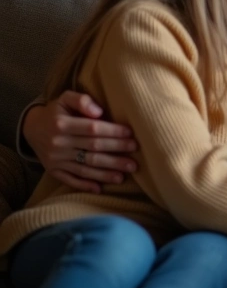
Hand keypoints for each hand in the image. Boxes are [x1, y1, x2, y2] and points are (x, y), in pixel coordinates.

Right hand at [23, 91, 137, 192]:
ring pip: (84, 167)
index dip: (113, 132)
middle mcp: (58, 143)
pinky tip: (100, 188)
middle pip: (92, 149)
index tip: (131, 135)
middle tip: (134, 159)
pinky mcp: (53, 170)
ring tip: (124, 175)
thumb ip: (82, 100)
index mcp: (62, 124)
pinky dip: (84, 185)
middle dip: (116, 153)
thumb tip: (99, 111)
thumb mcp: (65, 99)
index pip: (93, 129)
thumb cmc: (57, 112)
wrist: (32, 128)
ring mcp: (55, 159)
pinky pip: (70, 179)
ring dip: (105, 173)